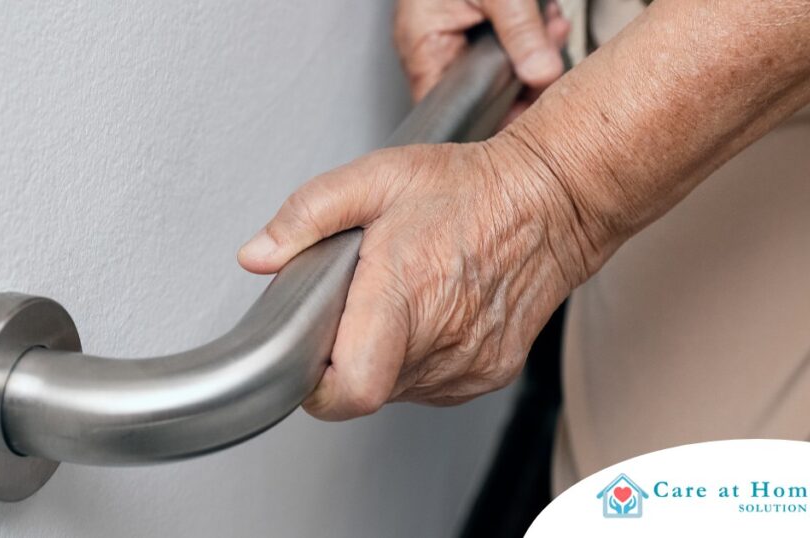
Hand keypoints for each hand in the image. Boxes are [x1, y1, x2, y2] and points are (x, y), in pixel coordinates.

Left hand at [237, 135, 596, 419]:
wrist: (551, 202)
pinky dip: (418, 357)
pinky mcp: (490, 374)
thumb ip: (307, 214)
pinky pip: (431, 385)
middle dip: (346, 350)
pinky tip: (431, 310)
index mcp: (406, 293)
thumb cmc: (470, 189)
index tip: (309, 356)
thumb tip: (258, 254)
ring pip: (396, 387)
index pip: (350, 389)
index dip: (317, 386)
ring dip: (383, 353)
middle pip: (365, 385)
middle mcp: (442, 339)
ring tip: (402, 297)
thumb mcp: (376, 178)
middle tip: (360, 299)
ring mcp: (470, 365)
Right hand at [395, 0, 570, 122]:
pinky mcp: (470, 24)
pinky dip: (528, 35)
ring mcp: (451, 34)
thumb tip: (542, 74)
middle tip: (550, 63)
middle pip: (478, 91)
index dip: (487, 118)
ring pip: (496, 68)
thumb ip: (520, 32)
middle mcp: (432, 46)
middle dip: (521, 80)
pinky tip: (545, 22)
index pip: (449, 109)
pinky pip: (502, 45)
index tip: (523, 115)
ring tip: (550, 29)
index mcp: (422, 44)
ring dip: (531, 53)